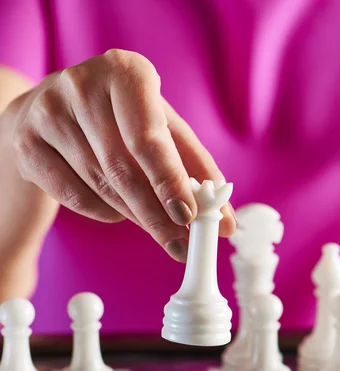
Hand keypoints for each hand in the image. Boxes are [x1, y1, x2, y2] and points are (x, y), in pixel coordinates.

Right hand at [11, 50, 235, 261]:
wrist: (56, 109)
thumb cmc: (124, 119)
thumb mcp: (165, 131)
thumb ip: (197, 172)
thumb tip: (226, 224)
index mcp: (125, 72)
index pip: (148, 138)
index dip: (169, 181)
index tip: (188, 217)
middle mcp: (81, 86)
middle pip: (123, 169)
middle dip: (156, 216)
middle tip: (179, 245)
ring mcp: (48, 113)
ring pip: (100, 186)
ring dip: (135, 217)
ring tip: (161, 232)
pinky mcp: (28, 143)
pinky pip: (74, 195)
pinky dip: (104, 213)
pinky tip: (119, 211)